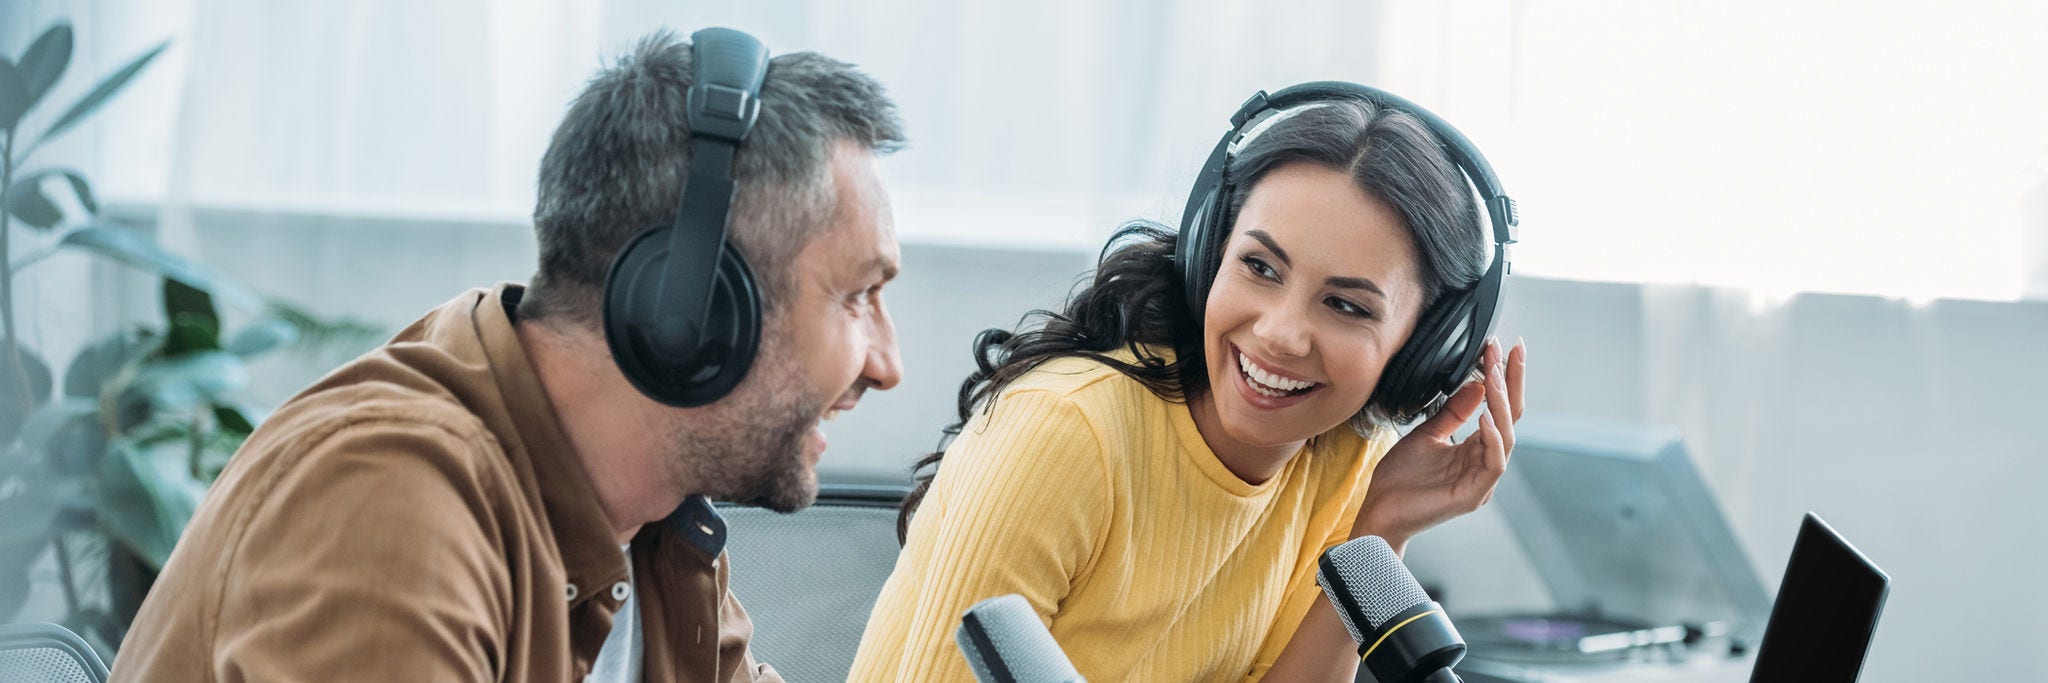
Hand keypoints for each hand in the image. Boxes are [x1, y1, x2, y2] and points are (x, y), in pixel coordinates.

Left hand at [1354, 338, 1526, 550]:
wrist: (1378, 511)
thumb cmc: (1400, 479)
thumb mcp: (1426, 433)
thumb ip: (1451, 412)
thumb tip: (1476, 383)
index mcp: (1476, 449)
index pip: (1499, 409)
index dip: (1504, 378)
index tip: (1501, 347)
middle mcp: (1485, 464)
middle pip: (1511, 418)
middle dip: (1511, 381)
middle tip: (1508, 350)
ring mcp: (1482, 481)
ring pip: (1507, 437)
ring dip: (1502, 404)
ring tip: (1495, 376)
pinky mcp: (1473, 495)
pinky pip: (1494, 463)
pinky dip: (1493, 438)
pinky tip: (1486, 417)